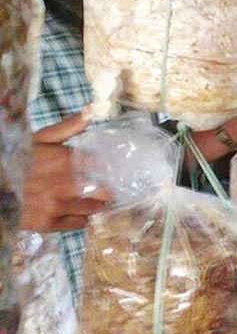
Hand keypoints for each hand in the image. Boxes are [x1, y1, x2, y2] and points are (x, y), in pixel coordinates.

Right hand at [21, 110, 111, 231]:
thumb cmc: (17, 159)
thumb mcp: (40, 139)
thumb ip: (69, 126)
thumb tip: (93, 109)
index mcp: (66, 161)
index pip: (106, 166)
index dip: (115, 168)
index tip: (120, 169)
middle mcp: (65, 184)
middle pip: (105, 190)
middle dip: (109, 188)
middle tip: (108, 186)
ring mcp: (56, 206)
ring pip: (95, 208)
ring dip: (97, 204)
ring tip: (92, 198)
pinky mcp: (48, 223)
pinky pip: (79, 224)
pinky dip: (81, 218)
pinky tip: (76, 210)